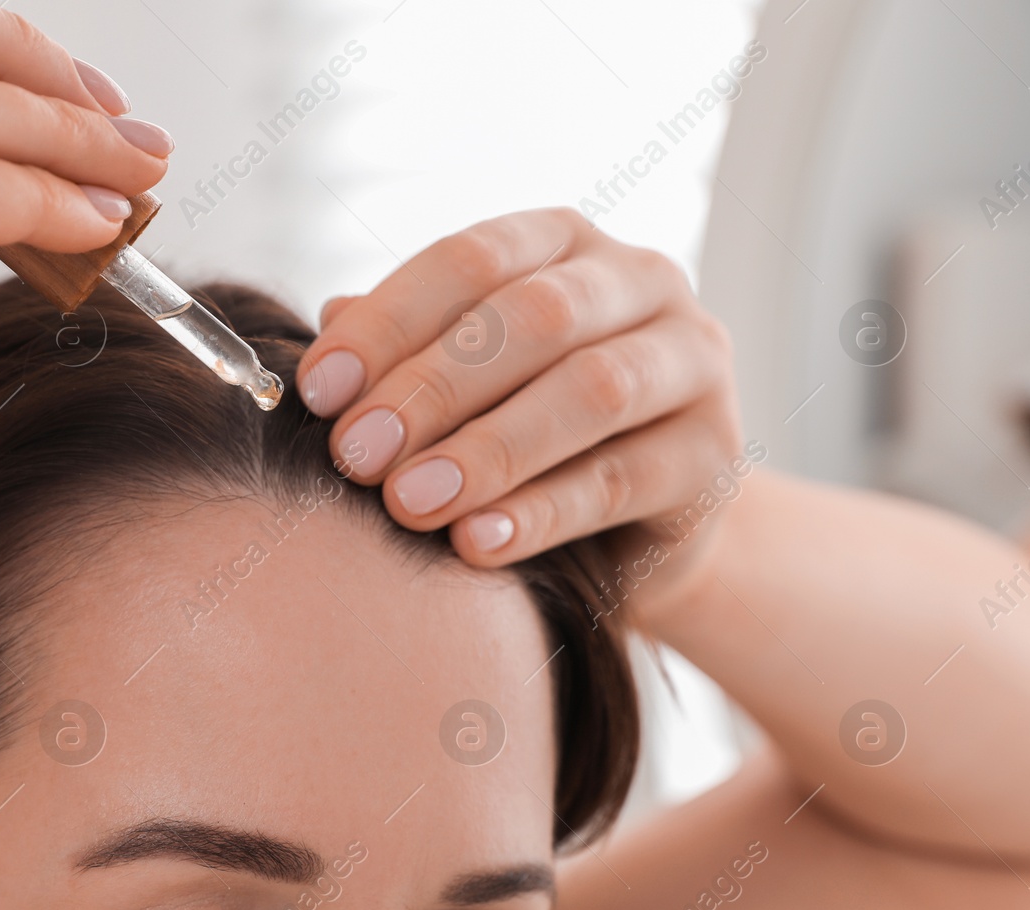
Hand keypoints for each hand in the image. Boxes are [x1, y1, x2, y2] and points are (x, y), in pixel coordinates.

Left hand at [296, 208, 740, 590]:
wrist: (632, 526)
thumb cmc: (524, 433)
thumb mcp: (463, 385)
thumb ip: (405, 351)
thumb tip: (330, 321)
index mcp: (566, 243)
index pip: (472, 259)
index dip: (388, 321)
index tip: (317, 390)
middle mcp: (642, 281)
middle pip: (534, 317)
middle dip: (433, 386)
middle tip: (356, 454)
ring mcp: (693, 363)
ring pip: (592, 392)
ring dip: (489, 450)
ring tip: (409, 502)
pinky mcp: (713, 456)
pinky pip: (622, 480)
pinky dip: (541, 514)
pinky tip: (475, 546)